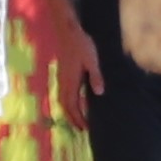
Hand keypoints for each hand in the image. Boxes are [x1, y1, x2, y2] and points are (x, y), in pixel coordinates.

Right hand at [54, 13, 101, 130]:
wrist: (68, 31)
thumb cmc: (82, 44)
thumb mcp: (92, 60)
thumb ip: (95, 76)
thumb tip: (99, 93)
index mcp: (71, 81)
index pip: (72, 105)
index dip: (78, 118)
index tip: (85, 127)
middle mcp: (64, 82)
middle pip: (65, 105)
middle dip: (72, 118)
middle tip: (82, 129)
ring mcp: (61, 78)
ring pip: (62, 100)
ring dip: (69, 111)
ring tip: (78, 119)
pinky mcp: (62, 74)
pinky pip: (63, 93)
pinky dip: (68, 102)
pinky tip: (75, 102)